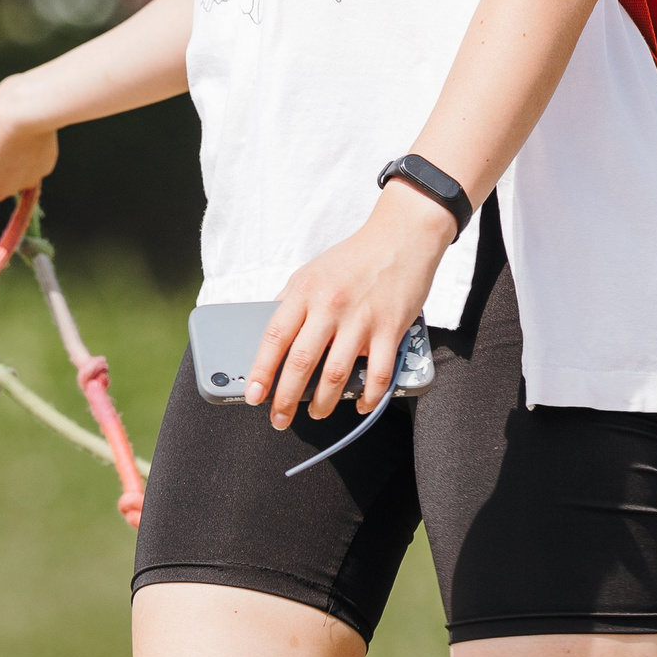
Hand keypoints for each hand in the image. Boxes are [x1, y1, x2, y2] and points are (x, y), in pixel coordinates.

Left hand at [248, 185, 456, 426]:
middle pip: (301, 362)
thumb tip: (270, 336)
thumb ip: (289, 302)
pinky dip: (368, 397)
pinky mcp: (390, 330)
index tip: (254, 395)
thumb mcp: (310, 272)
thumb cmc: (353, 258)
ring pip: (337, 374)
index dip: (262, 371)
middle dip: (286, 398)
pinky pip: (378, 374)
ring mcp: (361, 320)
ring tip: (316, 412)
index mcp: (305, 293)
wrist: (401, 236)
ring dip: (323, 402)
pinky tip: (361, 405)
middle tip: (279, 419)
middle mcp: (330, 307)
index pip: (274, 338)